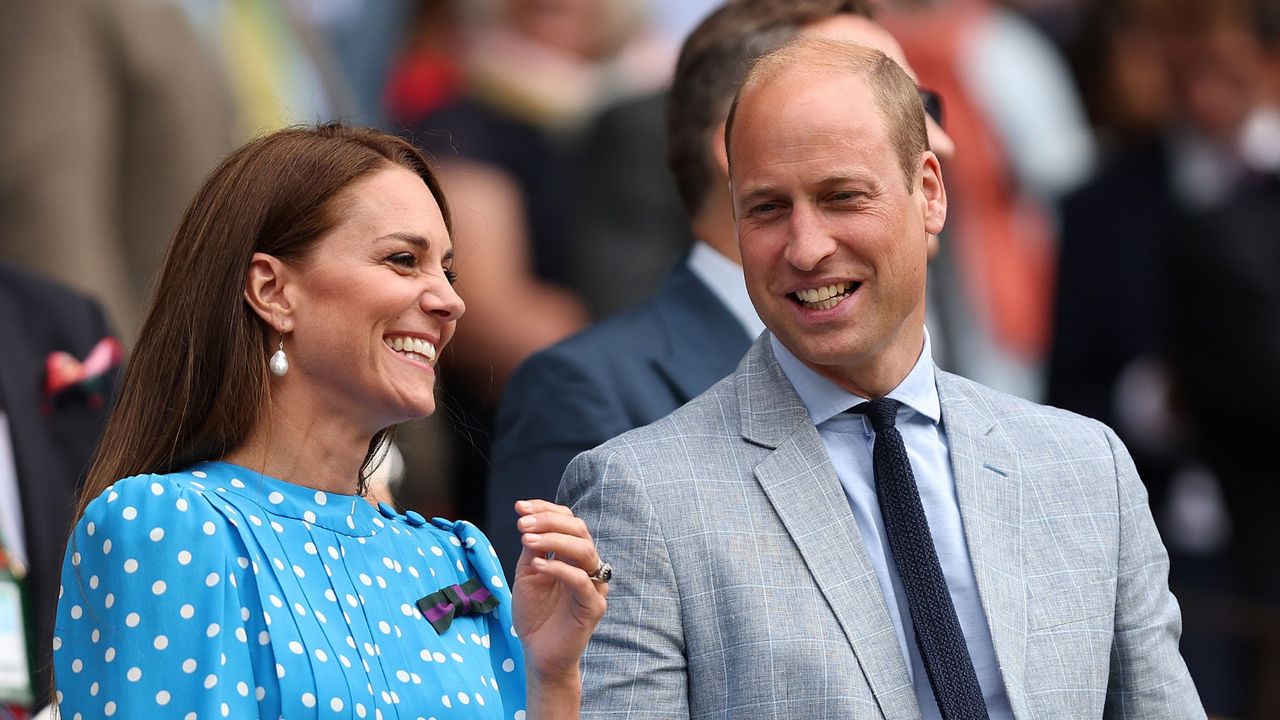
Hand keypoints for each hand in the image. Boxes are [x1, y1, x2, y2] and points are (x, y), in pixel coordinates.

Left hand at [511, 499, 607, 684]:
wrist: (538, 653)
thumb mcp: (527, 574)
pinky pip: (581, 581)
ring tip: (527, 539)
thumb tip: (528, 520)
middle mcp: (588, 566)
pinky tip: (539, 565)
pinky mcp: (594, 606)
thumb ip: (532, 549)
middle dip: (549, 521)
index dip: (545, 510)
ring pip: (584, 550)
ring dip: (554, 540)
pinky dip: (560, 568)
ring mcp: (594, 585)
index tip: (520, 507)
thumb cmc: (534, 614)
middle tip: (522, 524)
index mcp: (573, 555)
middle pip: (579, 530)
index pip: (567, 521)